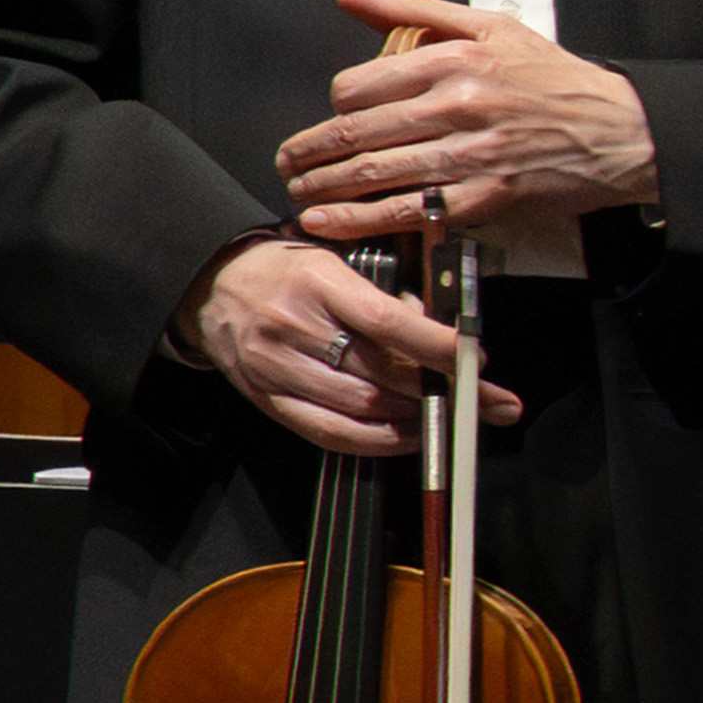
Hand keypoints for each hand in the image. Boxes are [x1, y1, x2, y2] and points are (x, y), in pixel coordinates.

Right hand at [184, 233, 482, 463]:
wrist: (213, 283)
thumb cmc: (290, 270)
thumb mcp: (339, 261)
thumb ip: (386, 293)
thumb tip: (440, 333)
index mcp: (319, 283)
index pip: (388, 322)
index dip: (438, 347)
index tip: (477, 360)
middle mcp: (294, 328)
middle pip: (379, 374)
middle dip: (443, 391)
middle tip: (488, 400)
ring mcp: (277, 369)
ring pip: (361, 408)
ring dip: (416, 419)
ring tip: (453, 415)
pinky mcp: (267, 399)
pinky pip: (329, 433)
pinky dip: (377, 441)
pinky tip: (407, 435)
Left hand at [279, 0, 656, 238]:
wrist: (622, 131)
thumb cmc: (557, 80)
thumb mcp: (492, 27)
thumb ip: (415, 11)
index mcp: (456, 59)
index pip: (361, 84)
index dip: (335, 104)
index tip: (332, 115)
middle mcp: (459, 105)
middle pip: (357, 131)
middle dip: (309, 151)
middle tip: (290, 159)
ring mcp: (470, 154)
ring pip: (374, 172)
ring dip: (323, 186)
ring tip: (301, 189)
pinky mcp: (483, 197)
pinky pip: (408, 211)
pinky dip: (359, 219)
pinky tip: (329, 221)